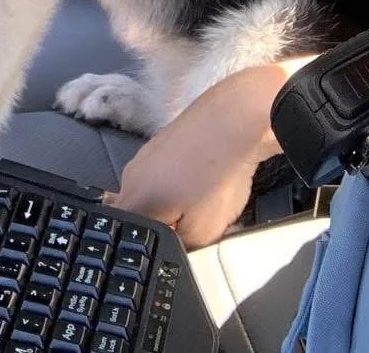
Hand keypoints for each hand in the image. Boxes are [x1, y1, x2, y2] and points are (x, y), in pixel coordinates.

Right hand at [106, 61, 305, 248]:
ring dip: (180, 203)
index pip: (133, 240)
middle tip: (199, 227)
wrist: (237, 118)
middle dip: (170, 225)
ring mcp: (147, 154)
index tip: (183, 247)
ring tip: (210, 201)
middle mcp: (131, 176)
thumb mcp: (204, 232)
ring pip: (159, 193)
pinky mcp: (165, 140)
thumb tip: (177, 250)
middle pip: (145, 215)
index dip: (159, 250)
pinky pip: (170, 173)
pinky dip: (187, 181)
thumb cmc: (217, 174)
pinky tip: (211, 180)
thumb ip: (182, 249)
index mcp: (133, 202)